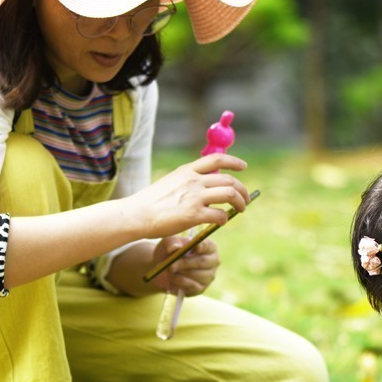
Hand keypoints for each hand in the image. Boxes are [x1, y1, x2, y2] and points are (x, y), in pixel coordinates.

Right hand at [121, 154, 249, 238]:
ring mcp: (195, 197)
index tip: (243, 167)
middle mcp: (193, 181)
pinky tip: (221, 222)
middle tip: (244, 200)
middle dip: (242, 190)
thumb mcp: (170, 182)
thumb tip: (205, 188)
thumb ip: (188, 182)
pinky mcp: (194, 214)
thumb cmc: (151, 202)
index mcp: (187, 171)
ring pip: (229, 194)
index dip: (234, 162)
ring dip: (240, 203)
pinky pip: (220, 215)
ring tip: (241, 210)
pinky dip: (225, 219)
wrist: (136, 214)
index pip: (216, 159)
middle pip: (229, 180)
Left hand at [148, 236, 218, 295]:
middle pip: (203, 261)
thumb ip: (171, 243)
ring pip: (197, 275)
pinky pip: (192, 286)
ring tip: (170, 270)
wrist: (162, 268)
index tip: (195, 248)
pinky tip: (172, 278)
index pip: (208, 246)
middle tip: (171, 265)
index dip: (202, 246)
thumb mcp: (168, 243)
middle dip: (186, 263)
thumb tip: (175, 248)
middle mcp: (212, 262)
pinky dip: (180, 282)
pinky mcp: (201, 288)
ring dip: (181, 272)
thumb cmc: (169, 252)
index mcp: (209, 247)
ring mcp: (209, 276)